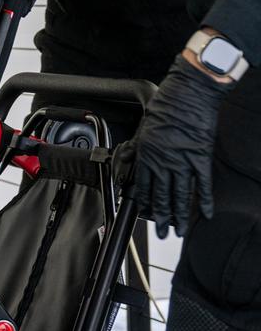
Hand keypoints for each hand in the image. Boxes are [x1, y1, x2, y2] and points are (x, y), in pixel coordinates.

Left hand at [130, 55, 232, 237]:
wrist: (188, 96)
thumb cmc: (165, 108)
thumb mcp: (142, 128)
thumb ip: (135, 147)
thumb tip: (124, 159)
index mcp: (147, 155)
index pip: (142, 186)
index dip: (143, 203)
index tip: (143, 215)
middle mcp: (163, 163)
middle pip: (160, 196)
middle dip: (161, 217)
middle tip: (162, 233)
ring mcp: (183, 163)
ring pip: (180, 196)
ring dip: (180, 215)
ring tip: (179, 231)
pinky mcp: (201, 159)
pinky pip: (202, 185)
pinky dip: (204, 201)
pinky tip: (205, 214)